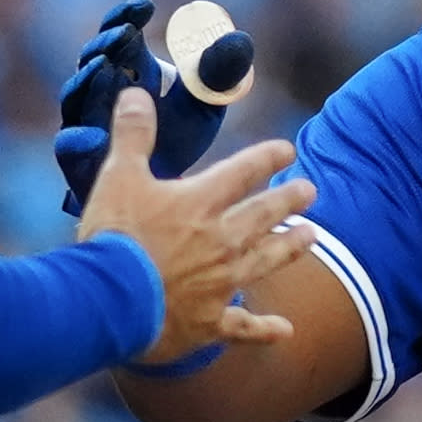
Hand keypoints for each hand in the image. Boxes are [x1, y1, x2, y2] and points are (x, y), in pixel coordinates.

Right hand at [50, 0, 256, 207]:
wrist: (162, 197)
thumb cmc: (179, 140)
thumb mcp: (203, 105)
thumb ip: (216, 74)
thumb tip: (239, 39)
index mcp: (130, 70)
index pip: (122, 33)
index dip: (128, 17)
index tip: (146, 6)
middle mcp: (102, 90)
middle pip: (95, 58)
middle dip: (109, 43)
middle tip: (125, 32)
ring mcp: (86, 123)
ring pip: (77, 97)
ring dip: (87, 80)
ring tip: (103, 66)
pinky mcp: (79, 160)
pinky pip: (70, 147)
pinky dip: (78, 141)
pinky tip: (92, 137)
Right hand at [79, 129, 316, 366]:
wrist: (110, 301)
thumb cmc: (114, 237)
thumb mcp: (119, 176)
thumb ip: (133, 134)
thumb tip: (136, 91)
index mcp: (201, 203)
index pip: (243, 172)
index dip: (267, 158)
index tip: (287, 151)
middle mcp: (222, 241)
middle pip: (265, 215)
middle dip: (289, 200)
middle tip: (311, 191)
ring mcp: (221, 283)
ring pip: (267, 261)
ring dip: (291, 247)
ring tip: (312, 237)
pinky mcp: (211, 322)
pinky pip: (245, 326)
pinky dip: (265, 329)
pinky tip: (285, 330)